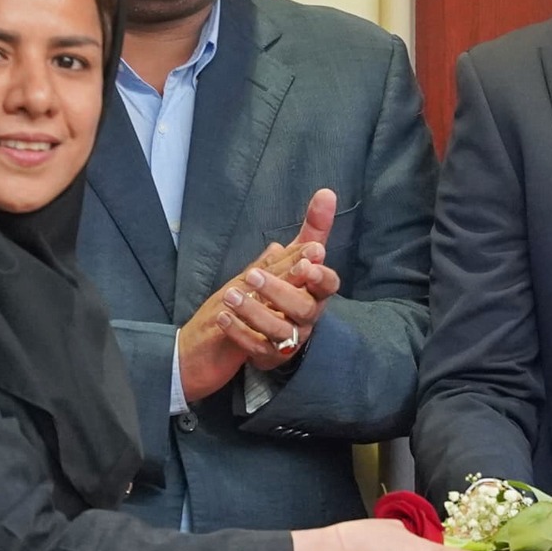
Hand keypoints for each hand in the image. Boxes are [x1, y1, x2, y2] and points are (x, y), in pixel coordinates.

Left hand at [222, 189, 342, 371]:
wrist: (255, 326)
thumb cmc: (283, 285)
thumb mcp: (294, 257)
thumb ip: (311, 228)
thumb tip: (326, 193)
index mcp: (316, 292)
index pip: (329, 285)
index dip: (319, 278)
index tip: (306, 265)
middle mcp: (308, 317)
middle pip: (304, 308)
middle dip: (279, 291)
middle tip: (252, 275)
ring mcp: (290, 339)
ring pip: (281, 331)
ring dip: (255, 312)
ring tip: (230, 295)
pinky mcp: (270, 357)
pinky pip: (257, 348)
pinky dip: (239, 332)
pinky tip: (222, 316)